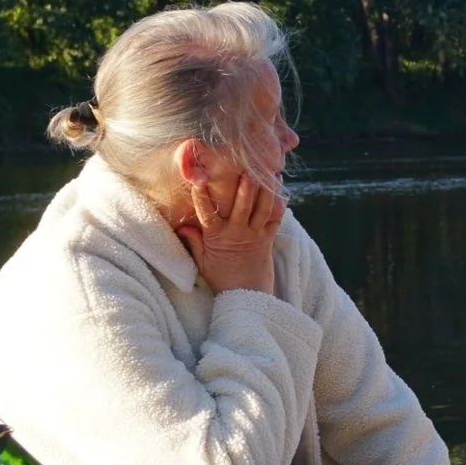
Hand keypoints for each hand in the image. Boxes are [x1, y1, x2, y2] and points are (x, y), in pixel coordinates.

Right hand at [178, 173, 282, 293]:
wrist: (246, 298)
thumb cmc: (222, 279)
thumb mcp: (203, 261)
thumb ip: (194, 241)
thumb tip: (183, 226)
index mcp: (216, 236)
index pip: (206, 211)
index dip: (201, 195)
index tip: (198, 178)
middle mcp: (236, 232)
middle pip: (241, 204)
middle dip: (244, 185)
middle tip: (247, 167)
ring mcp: (254, 236)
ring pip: (261, 208)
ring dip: (265, 190)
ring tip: (270, 173)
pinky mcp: (268, 241)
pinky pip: (275, 220)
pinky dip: (280, 206)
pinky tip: (283, 192)